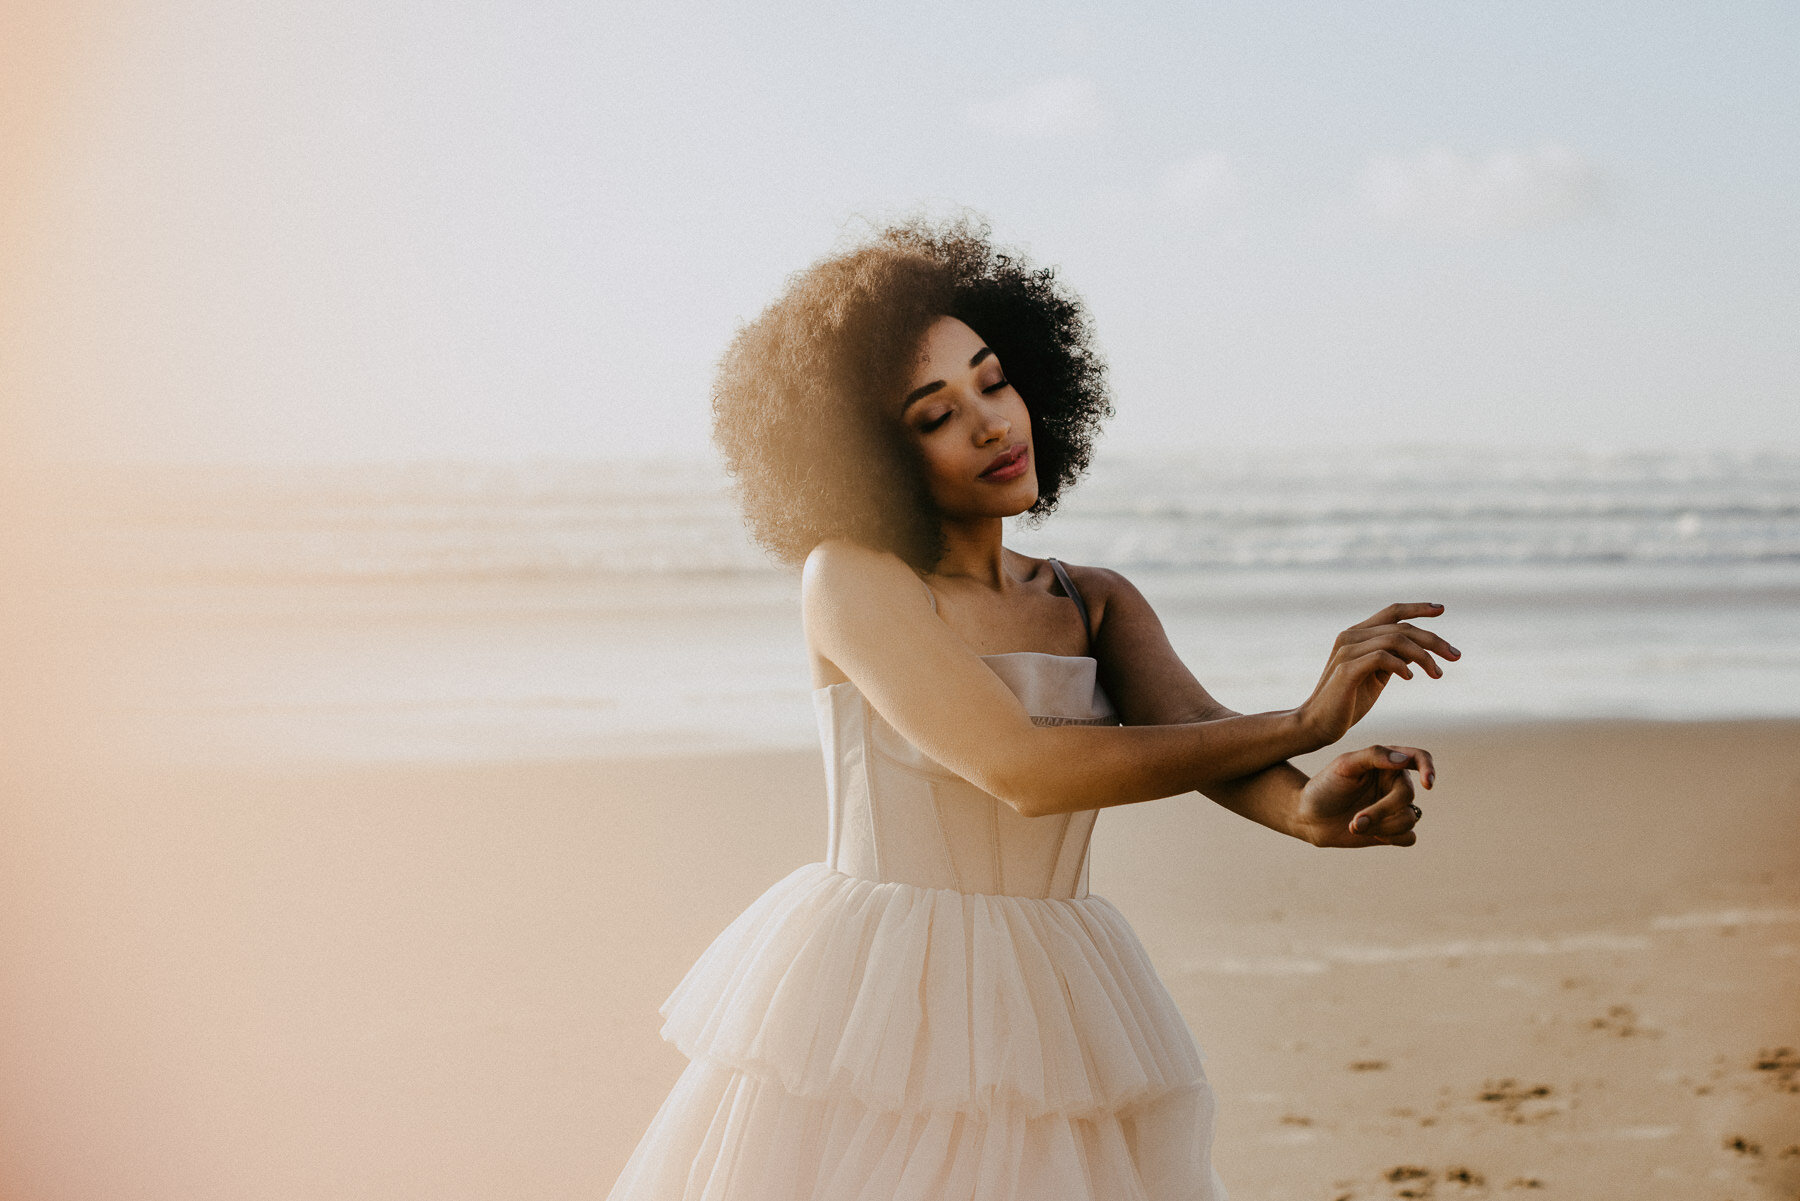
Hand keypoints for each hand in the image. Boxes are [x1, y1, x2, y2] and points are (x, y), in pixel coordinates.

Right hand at [1295, 602, 1458, 747]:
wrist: (1317, 725)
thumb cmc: (1347, 702)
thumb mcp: (1375, 677)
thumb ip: (1392, 659)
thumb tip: (1418, 650)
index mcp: (1356, 635)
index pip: (1391, 612)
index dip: (1418, 608)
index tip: (1442, 610)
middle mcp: (1350, 636)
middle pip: (1401, 627)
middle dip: (1434, 640)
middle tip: (1456, 656)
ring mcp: (1346, 651)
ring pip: (1395, 640)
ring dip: (1424, 656)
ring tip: (1437, 674)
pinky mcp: (1346, 670)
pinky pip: (1382, 658)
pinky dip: (1401, 665)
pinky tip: (1411, 678)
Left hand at [1297, 744, 1434, 847]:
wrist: (1309, 816)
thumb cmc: (1325, 786)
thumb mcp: (1344, 765)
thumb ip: (1374, 756)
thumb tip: (1403, 759)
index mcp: (1388, 763)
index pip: (1419, 758)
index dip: (1429, 768)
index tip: (1427, 783)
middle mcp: (1395, 784)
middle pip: (1407, 796)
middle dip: (1382, 810)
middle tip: (1355, 821)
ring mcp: (1395, 808)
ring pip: (1410, 819)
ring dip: (1383, 826)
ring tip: (1355, 827)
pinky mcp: (1392, 830)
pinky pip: (1409, 837)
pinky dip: (1392, 838)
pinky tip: (1371, 834)